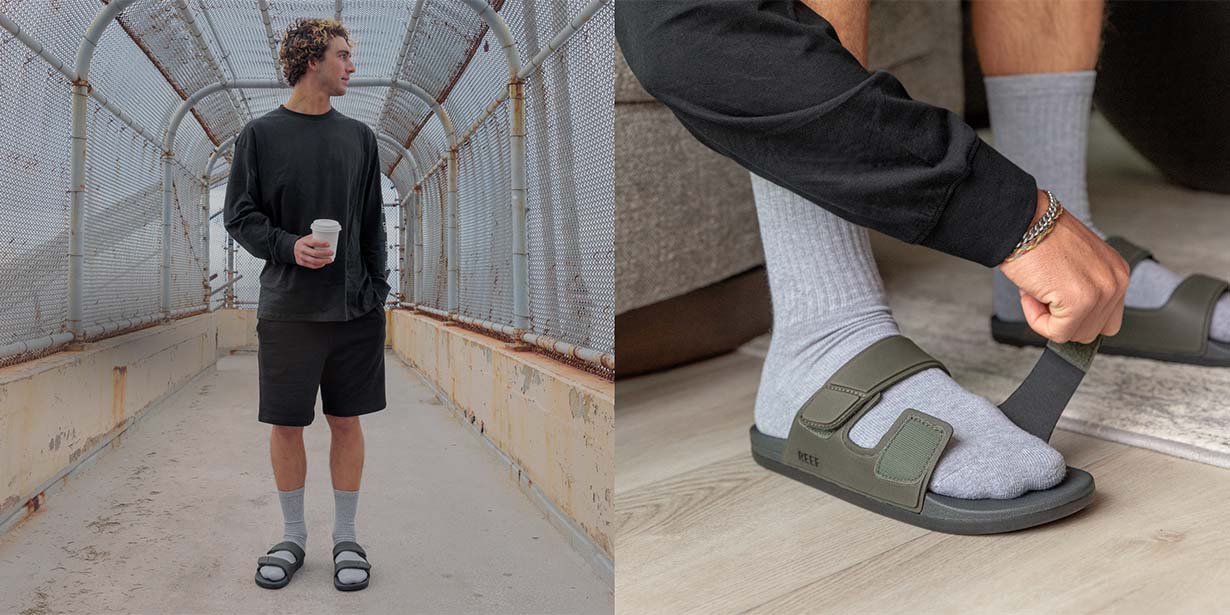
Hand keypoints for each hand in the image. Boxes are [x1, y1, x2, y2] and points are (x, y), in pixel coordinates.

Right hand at [294, 235, 333, 268]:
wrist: (292, 248)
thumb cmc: (304, 242)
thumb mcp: (308, 238)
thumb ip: (316, 237)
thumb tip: (329, 235)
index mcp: (304, 242)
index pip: (313, 242)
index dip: (321, 243)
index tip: (329, 244)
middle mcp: (302, 249)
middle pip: (314, 253)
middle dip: (325, 253)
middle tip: (332, 252)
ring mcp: (301, 257)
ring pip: (314, 261)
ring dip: (324, 261)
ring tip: (330, 260)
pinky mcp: (301, 263)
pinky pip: (311, 265)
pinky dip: (319, 265)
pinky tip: (324, 263)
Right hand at [998, 190, 1129, 343]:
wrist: (1020, 220)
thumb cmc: (1037, 235)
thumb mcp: (1075, 262)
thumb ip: (1083, 289)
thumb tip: (1070, 319)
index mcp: (1116, 272)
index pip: (1105, 319)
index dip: (1075, 316)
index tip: (1055, 298)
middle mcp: (1115, 282)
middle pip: (1090, 331)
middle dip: (1061, 317)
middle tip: (1043, 290)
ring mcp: (1101, 292)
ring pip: (1073, 334)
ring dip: (1047, 317)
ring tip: (1037, 288)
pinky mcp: (1080, 301)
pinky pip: (1056, 332)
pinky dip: (1036, 319)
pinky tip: (1031, 292)